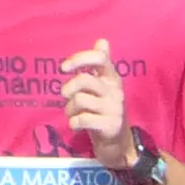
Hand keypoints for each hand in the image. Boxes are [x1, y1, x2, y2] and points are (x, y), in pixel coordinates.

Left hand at [61, 38, 131, 164]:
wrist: (119, 144)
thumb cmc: (105, 112)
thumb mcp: (103, 87)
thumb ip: (100, 66)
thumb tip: (103, 41)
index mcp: (112, 79)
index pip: (100, 59)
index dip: (80, 59)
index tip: (64, 67)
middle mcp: (115, 91)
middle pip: (84, 80)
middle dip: (68, 88)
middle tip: (66, 96)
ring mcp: (114, 109)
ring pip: (80, 100)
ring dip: (69, 109)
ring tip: (73, 115)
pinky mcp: (110, 126)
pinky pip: (82, 119)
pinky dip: (74, 123)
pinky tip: (78, 126)